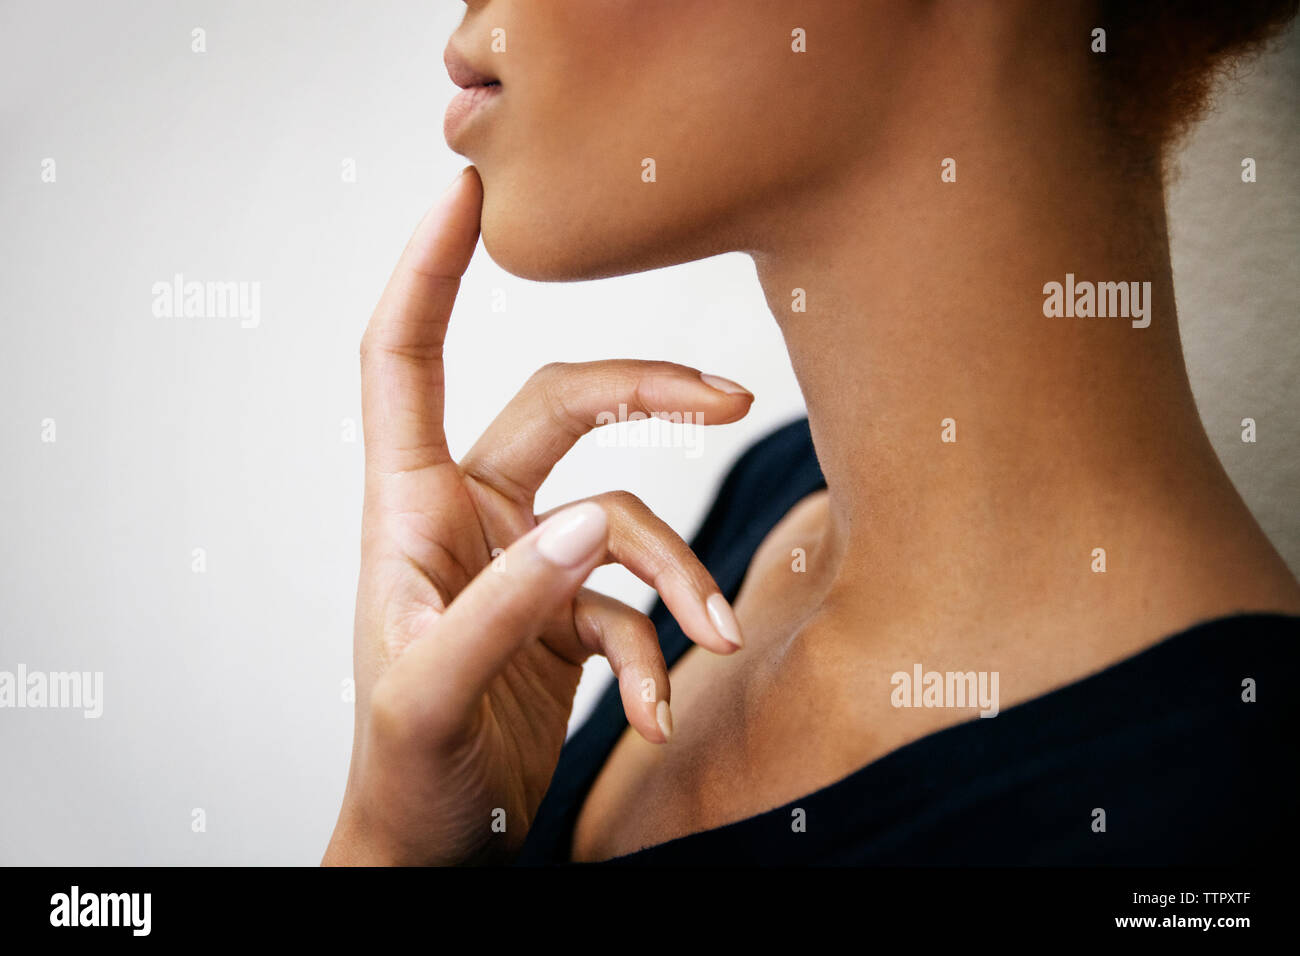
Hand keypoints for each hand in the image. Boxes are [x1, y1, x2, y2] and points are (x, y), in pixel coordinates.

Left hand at [323, 167, 753, 864]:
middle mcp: (470, 517)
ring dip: (675, 582)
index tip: (468, 195)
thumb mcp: (435, 691)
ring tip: (709, 642)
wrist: (438, 849)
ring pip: (623, 521)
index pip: (404, 359)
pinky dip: (659, 652)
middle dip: (647, 395)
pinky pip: (635, 604)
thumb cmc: (404, 772)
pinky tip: (657, 713)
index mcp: (411, 510)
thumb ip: (506, 605)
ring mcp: (526, 562)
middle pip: (562, 407)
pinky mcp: (567, 614)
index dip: (429, 273)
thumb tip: (592, 522)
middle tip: (730, 399)